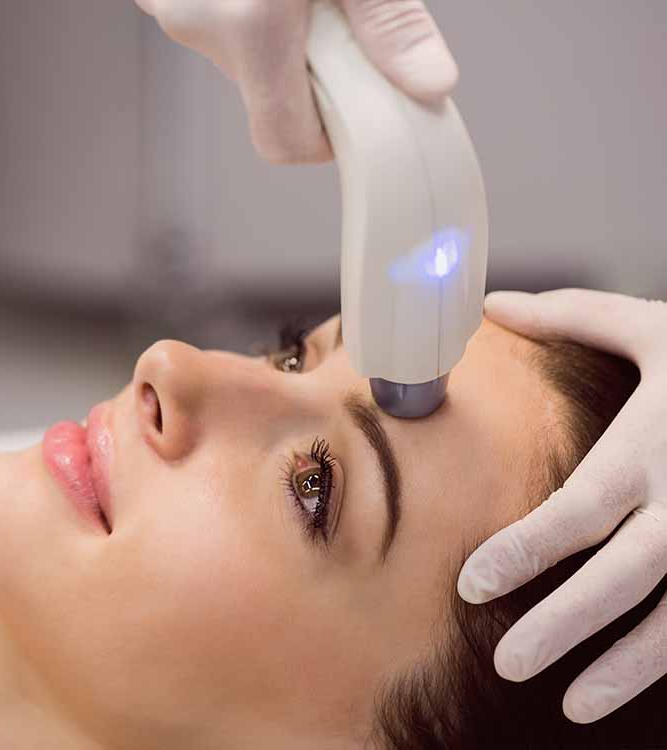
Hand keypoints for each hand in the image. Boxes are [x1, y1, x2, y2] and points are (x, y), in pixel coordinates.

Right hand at [134, 0, 457, 162]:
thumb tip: (428, 84)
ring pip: (245, 60)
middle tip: (332, 18)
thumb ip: (390, 19)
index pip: (284, 141)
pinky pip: (219, 25)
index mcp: (249, 25)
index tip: (351, 110)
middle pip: (270, 97)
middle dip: (311, 73)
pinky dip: (251, 13)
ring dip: (282, 40)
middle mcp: (198, 22)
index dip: (323, 140)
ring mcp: (171, 3)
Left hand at [457, 288, 666, 722]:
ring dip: (625, 666)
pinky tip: (630, 683)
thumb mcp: (654, 325)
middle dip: (564, 623)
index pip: (578, 509)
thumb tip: (492, 302)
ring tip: (570, 704)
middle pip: (622, 577)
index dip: (524, 550)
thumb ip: (571, 315)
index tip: (470, 584)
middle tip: (508, 663)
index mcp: (655, 442)